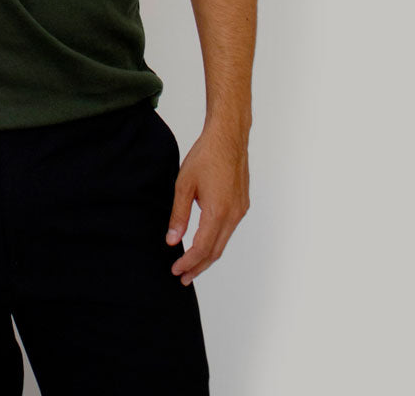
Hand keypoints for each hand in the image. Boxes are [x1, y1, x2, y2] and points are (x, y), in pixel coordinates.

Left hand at [165, 123, 249, 282]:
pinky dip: (215, 242)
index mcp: (218, 212)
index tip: (176, 270)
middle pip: (215, 252)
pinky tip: (204, 243)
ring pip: (223, 242)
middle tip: (183, 277)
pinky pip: (228, 231)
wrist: (228, 138)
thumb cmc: (205, 156)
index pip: (202, 248)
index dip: (188, 262)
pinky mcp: (242, 205)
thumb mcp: (184, 184)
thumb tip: (172, 240)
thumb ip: (179, 215)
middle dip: (198, 267)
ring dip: (207, 257)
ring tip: (191, 265)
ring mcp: (240, 210)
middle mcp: (233, 215)